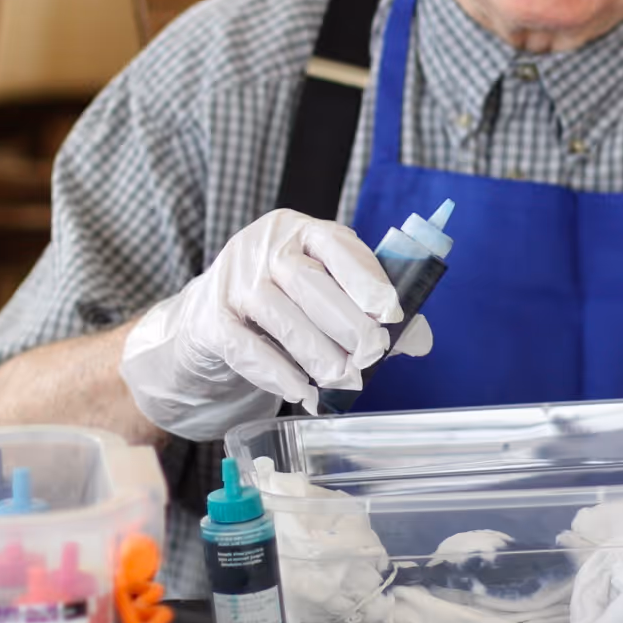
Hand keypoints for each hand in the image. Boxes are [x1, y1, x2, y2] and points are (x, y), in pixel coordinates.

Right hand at [119, 209, 432, 437]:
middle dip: (347, 322)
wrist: (204, 325)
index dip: (366, 277)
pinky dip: (278, 373)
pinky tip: (302, 391)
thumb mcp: (322, 295)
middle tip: (374, 354)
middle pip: (308, 282)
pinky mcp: (210, 321)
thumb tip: (419, 339)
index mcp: (298, 231)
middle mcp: (262, 248)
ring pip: (281, 317)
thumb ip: (368, 312)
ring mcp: (232, 282)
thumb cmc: (279, 307)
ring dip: (318, 353)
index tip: (393, 312)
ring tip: (346, 379)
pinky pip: (247, 348)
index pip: (335, 244)